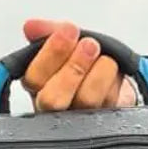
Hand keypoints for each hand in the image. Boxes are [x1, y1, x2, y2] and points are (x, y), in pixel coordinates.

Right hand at [20, 19, 135, 110]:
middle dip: (72, 68)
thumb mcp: (66, 44)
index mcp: (38, 88)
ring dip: (99, 73)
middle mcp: (55, 109)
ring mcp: (81, 119)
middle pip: (53, 99)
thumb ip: (47, 32)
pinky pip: (111, 102)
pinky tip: (116, 73)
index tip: (69, 30)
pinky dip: (116, 82)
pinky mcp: (106, 121)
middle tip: (89, 45)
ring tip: (106, 58)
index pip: (34, 77)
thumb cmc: (83, 66)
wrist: (113, 84)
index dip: (51, 53)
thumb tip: (31, 26)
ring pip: (86, 100)